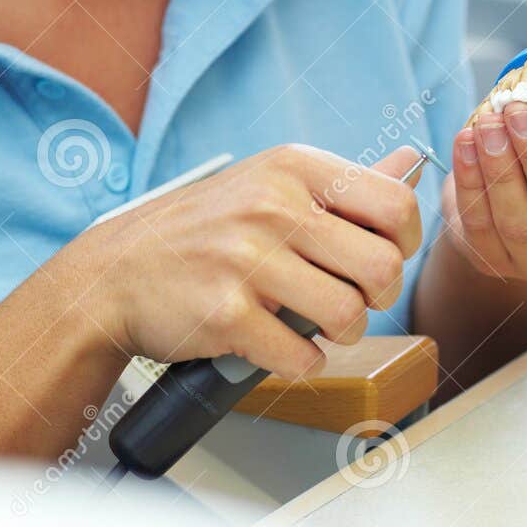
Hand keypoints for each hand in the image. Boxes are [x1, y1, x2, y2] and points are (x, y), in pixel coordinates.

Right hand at [56, 144, 423, 380]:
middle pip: (384, 267)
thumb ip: (342, 186)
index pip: (396, 204)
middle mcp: (271, 206)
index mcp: (291, 168)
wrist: (114, 274)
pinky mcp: (226, 314)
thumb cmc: (202, 232)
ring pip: (350, 315)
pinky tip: (278, 345)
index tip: (381, 257)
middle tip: (350, 300)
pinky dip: (300, 362)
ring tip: (316, 325)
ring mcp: (246, 260)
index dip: (404, 243)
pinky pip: (302, 356)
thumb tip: (412, 164)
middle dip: (377, 297)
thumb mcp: (269, 184)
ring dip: (342, 333)